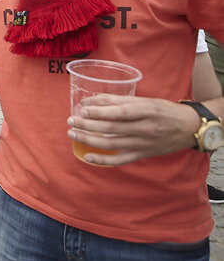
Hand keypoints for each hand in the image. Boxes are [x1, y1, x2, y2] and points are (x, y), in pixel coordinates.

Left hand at [66, 94, 198, 165]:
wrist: (188, 127)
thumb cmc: (163, 110)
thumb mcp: (144, 100)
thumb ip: (118, 100)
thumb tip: (90, 101)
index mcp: (147, 111)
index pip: (119, 112)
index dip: (99, 112)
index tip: (82, 109)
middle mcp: (145, 129)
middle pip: (111, 129)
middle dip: (87, 125)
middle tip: (71, 120)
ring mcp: (144, 144)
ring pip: (112, 144)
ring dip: (89, 140)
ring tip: (73, 133)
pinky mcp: (143, 154)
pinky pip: (120, 160)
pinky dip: (102, 160)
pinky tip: (87, 156)